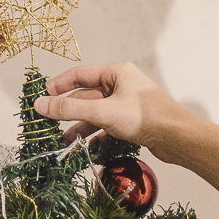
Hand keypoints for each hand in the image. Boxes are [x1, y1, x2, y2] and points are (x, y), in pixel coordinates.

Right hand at [33, 61, 184, 159]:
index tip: (42, 96)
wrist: (177, 138)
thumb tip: (40, 105)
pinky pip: (106, 124)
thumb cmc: (145, 117)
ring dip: (79, 125)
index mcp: (116, 73)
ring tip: (63, 140)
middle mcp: (121, 85)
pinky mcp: (131, 120)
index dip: (59, 84)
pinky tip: (83, 145)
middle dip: (68, 110)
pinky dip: (94, 133)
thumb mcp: (102, 111)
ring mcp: (126, 103)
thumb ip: (70, 108)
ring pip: (95, 112)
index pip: (80, 74)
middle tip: (48, 122)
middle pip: (86, 95)